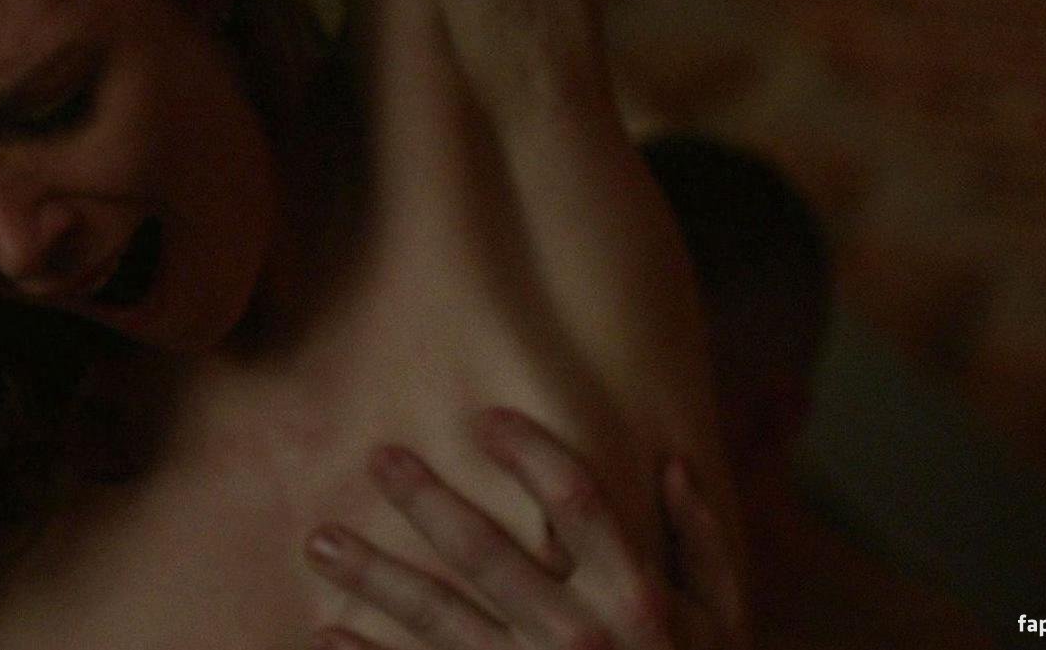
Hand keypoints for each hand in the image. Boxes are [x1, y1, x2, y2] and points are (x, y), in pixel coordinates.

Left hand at [304, 408, 745, 649]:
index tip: (484, 418)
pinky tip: (327, 632)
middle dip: (425, 500)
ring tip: (318, 541)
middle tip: (377, 458)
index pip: (575, 500)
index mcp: (635, 596)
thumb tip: (670, 463)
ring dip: (373, 576)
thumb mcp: (727, 621)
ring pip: (437, 617)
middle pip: (485, 550)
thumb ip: (701, 541)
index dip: (529, 450)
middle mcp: (578, 634)